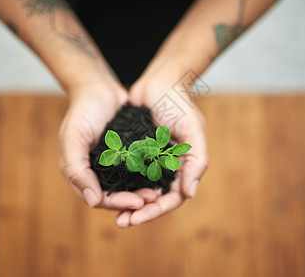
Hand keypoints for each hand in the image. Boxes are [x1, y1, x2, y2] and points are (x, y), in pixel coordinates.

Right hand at [58, 74, 159, 209]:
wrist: (99, 88)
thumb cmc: (83, 111)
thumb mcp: (74, 138)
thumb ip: (77, 169)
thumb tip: (93, 201)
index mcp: (79, 172)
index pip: (98, 198)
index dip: (117, 203)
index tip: (137, 203)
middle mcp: (94, 172)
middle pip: (114, 196)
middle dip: (132, 200)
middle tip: (151, 199)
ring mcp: (110, 164)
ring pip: (126, 187)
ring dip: (140, 192)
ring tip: (156, 193)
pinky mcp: (124, 155)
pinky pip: (134, 171)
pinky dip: (144, 177)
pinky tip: (158, 178)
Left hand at [116, 71, 208, 227]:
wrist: (159, 81)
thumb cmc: (179, 103)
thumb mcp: (193, 130)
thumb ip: (196, 161)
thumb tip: (190, 194)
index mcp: (184, 167)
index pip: (173, 197)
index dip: (156, 211)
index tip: (137, 218)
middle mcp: (167, 168)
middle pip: (155, 199)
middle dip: (140, 212)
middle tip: (122, 222)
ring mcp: (150, 161)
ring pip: (140, 190)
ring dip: (129, 203)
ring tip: (114, 214)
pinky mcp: (135, 153)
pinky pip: (128, 174)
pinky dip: (121, 186)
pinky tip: (107, 192)